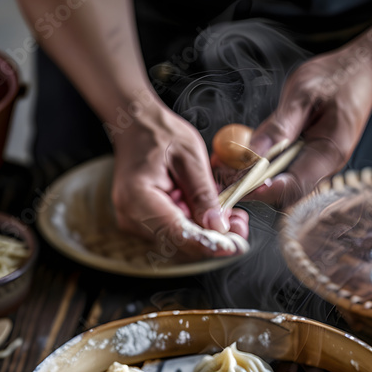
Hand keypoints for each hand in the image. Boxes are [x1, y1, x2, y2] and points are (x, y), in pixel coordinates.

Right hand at [111, 100, 248, 258]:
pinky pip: (174, 234)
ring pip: (180, 242)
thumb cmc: (158, 134)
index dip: (209, 243)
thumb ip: (204, 193)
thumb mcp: (190, 156)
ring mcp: (135, 223)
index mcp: (138, 198)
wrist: (135, 127)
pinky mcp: (144, 224)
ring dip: (207, 232)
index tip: (234, 245)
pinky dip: (196, 226)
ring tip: (228, 212)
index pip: (177, 234)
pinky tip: (210, 212)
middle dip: (213, 238)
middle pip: (180, 244)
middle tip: (240, 224)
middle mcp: (131, 217)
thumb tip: (219, 226)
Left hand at [249, 45, 371, 206]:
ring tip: (234, 167)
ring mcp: (322, 165)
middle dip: (256, 189)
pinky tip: (252, 157)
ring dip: (260, 181)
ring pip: (287, 187)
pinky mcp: (315, 159)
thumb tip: (252, 153)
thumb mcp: (303, 94)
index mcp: (329, 151)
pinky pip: (290, 173)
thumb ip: (278, 126)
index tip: (239, 184)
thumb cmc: (338, 77)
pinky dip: (268, 169)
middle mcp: (328, 166)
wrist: (364, 72)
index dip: (264, 190)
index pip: (294, 186)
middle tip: (228, 176)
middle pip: (288, 194)